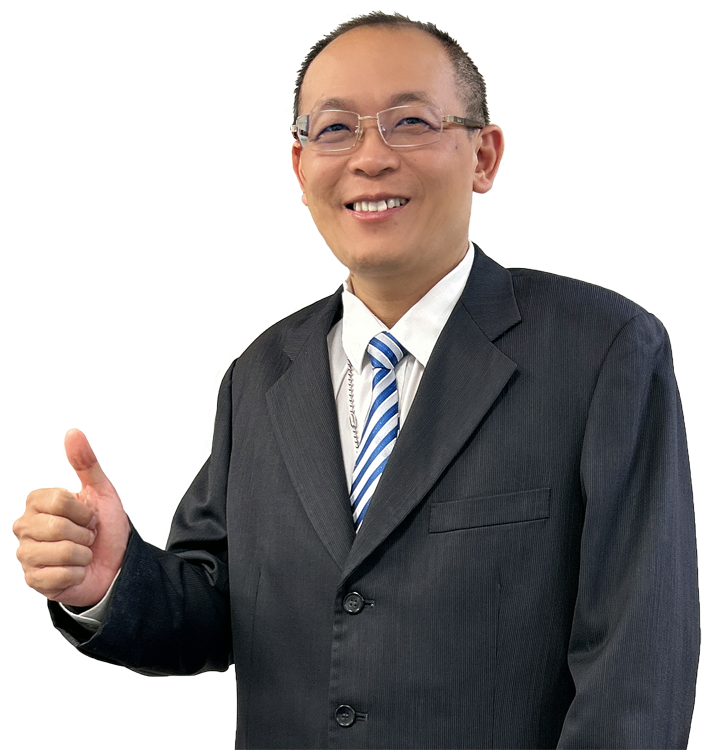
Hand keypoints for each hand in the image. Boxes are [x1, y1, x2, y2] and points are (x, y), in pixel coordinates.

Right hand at [12, 429, 130, 606]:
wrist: (116, 564)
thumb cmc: (105, 529)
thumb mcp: (101, 493)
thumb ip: (86, 464)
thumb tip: (74, 433)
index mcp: (38, 504)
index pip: (58, 500)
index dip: (83, 510)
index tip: (89, 516)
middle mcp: (25, 527)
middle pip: (58, 526)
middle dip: (85, 533)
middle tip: (87, 536)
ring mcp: (27, 555)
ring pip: (60, 552)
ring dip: (83, 554)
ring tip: (82, 552)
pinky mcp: (34, 579)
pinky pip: (59, 575)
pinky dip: (78, 573)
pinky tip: (77, 570)